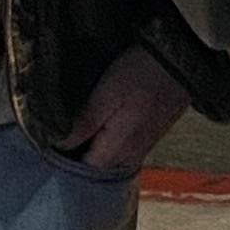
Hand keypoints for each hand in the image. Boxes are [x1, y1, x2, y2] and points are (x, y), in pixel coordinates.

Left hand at [65, 48, 192, 177]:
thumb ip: (83, 124)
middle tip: (60, 128)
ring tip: (78, 122)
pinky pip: (121, 146)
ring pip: (108, 155)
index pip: (80, 170)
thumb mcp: (106, 94)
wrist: (181, 59)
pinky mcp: (149, 135)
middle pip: (95, 166)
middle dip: (77, 151)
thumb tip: (59, 146)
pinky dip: (107, 138)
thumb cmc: (141, 73)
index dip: (63, 157)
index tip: (48, 139)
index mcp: (117, 151)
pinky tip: (100, 119)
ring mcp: (142, 147)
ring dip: (92, 144)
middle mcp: (130, 156)